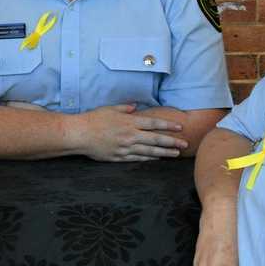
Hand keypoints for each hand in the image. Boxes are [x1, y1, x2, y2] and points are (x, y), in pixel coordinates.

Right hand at [74, 104, 188, 161]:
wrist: (80, 134)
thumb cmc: (93, 119)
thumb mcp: (110, 109)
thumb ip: (124, 108)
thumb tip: (135, 107)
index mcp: (129, 122)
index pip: (153, 124)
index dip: (168, 126)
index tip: (180, 128)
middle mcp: (130, 135)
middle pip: (156, 139)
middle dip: (172, 142)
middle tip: (185, 145)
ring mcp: (125, 147)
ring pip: (149, 151)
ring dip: (164, 153)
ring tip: (175, 155)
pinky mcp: (119, 157)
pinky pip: (138, 158)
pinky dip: (149, 158)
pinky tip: (157, 158)